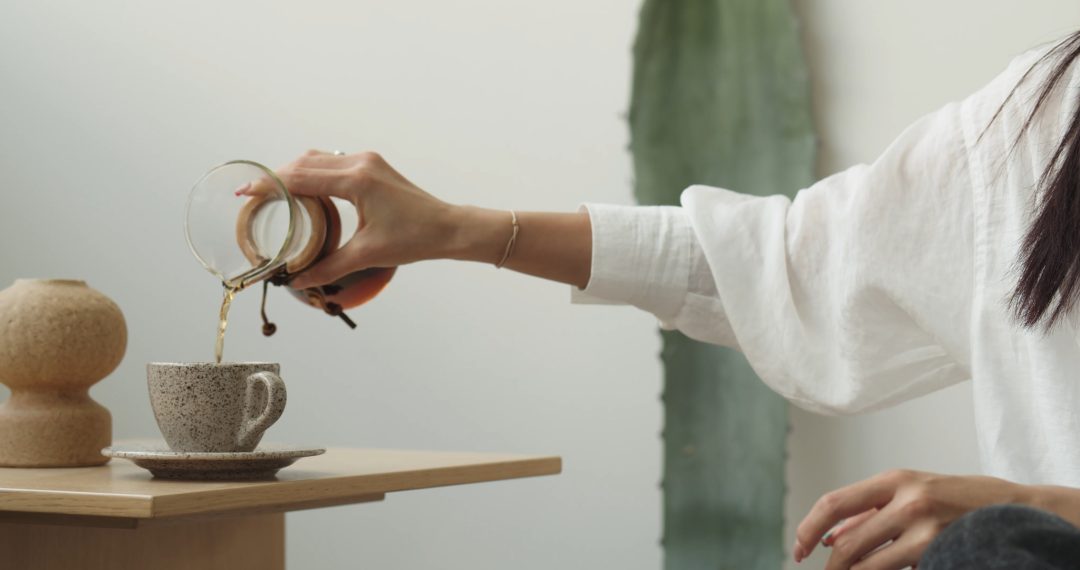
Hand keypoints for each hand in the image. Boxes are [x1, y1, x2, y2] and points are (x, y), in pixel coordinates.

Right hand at [267, 150, 459, 287]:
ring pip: (317, 158)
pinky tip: (303, 189)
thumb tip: (298, 280)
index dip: (269, 185)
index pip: (300, 177)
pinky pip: (332, 162)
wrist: (448, 228)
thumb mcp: (367, 255)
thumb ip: (328, 266)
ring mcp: (368, 161)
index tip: (246, 192)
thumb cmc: (415, 239)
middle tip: (253, 195)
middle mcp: (360, 163)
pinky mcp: (373, 165)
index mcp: (356, 181)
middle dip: (275, 177)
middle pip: (304, 163)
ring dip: (294, 172)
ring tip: (273, 192)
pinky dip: (313, 171)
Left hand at [794, 469, 1028, 568]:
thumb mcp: (912, 493)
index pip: (834, 503)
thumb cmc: (959, 500)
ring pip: (869, 566)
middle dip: (832, 566)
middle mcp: (909, 501)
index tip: (799, 550)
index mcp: (895, 480)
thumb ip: (870, 513)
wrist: (1019, 511)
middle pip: (849, 543)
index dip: (808, 529)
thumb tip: (828, 538)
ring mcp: (928, 531)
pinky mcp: (944, 554)